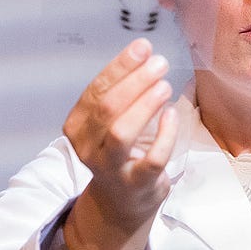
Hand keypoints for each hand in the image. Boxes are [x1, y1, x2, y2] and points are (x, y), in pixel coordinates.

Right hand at [61, 38, 178, 249]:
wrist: (122, 202)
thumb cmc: (120, 150)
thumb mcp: (111, 121)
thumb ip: (122, 92)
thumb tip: (145, 54)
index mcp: (78, 126)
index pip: (96, 90)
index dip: (120, 67)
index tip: (143, 47)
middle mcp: (88, 148)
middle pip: (107, 108)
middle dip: (135, 81)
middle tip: (160, 64)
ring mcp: (111, 168)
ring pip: (122, 133)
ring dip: (145, 105)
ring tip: (165, 86)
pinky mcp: (136, 184)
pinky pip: (152, 158)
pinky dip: (165, 134)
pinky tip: (172, 114)